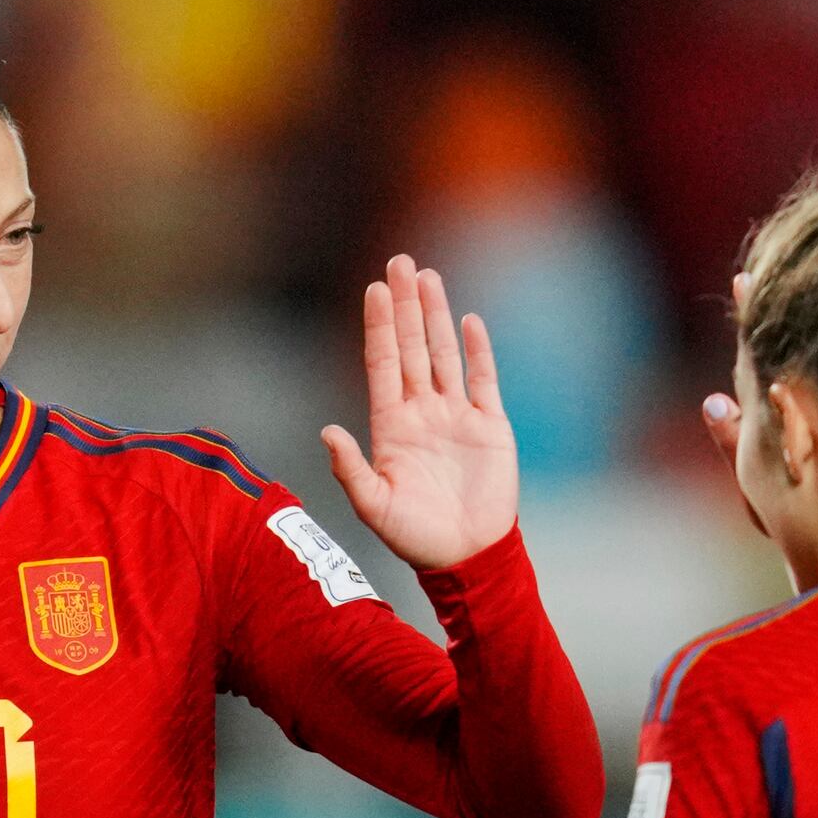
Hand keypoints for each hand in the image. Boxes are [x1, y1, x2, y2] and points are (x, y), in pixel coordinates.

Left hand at [320, 254, 521, 574]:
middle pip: (412, 347)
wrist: (466, 556)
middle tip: (399, 262)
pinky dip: (477, 350)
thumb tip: (328, 432)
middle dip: (405, 306)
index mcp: (392, 426)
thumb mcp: (375, 506)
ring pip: (444, 354)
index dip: (380, 327)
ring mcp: (456, 415)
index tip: (375, 289)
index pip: (383, 364)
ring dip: (436, 316)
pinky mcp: (489, 426)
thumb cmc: (415, 537)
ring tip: (428, 277)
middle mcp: (422, 412)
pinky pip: (483, 379)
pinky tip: (468, 320)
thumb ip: (351, 469)